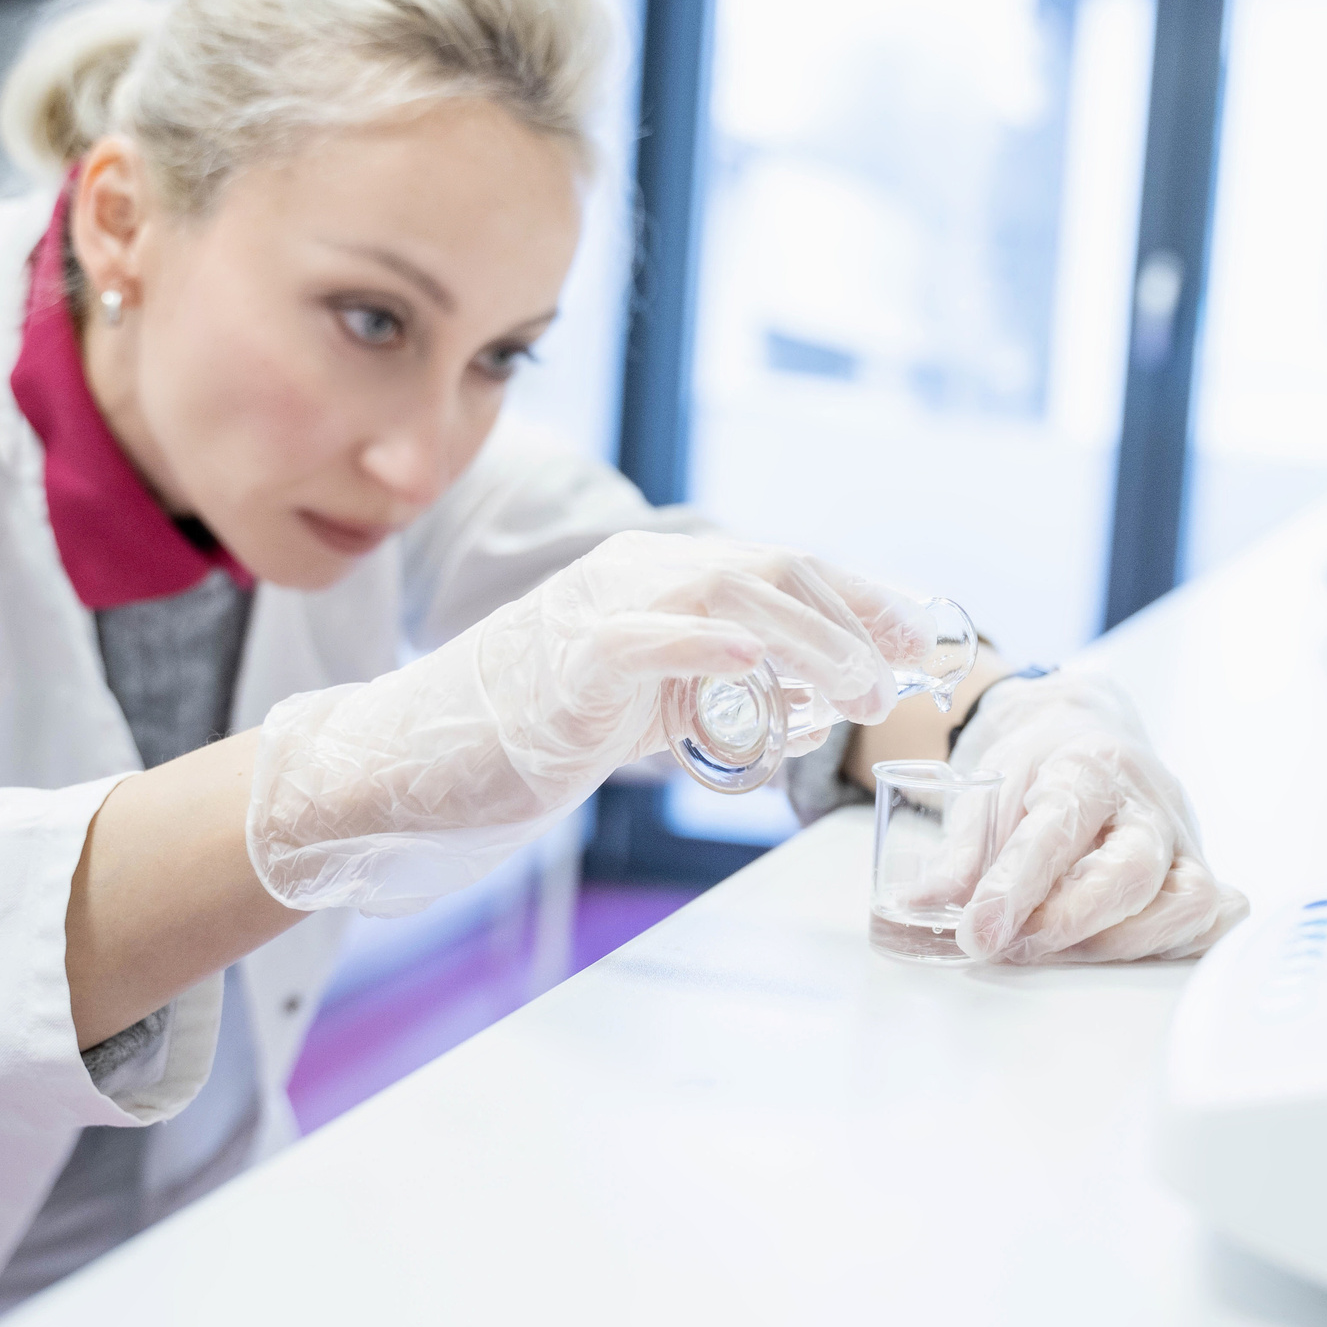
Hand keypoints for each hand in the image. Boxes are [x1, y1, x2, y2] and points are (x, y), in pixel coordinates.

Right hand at [247, 532, 927, 912]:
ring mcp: (599, 607)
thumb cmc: (525, 738)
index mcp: (652, 575)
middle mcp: (632, 572)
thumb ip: (713, 694)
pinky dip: (715, 646)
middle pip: (770, 569)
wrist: (409, 760)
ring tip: (857, 694)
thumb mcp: (643, 706)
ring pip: (732, 594)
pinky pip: (657, 637)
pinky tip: (762, 669)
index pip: (779, 566)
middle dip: (850, 620)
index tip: (917, 638)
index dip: (857, 597)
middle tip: (897, 680)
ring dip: (810, 643)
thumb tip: (799, 707)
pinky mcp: (571, 659)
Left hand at [947, 672, 1247, 964]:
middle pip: (1133, 870)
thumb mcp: (984, 793)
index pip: (1058, 829)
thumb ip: (958, 855)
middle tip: (1013, 946)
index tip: (976, 933)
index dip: (1015, 886)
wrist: (1082, 734)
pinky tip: (1123, 952)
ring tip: (1059, 952)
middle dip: (1070, 922)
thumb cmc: (1035, 769)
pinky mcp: (1199, 870)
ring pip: (1187, 900)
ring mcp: (1183, 838)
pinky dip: (1178, 943)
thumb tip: (917, 906)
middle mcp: (1148, 800)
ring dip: (1121, 944)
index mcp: (1088, 765)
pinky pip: (1216, 916)